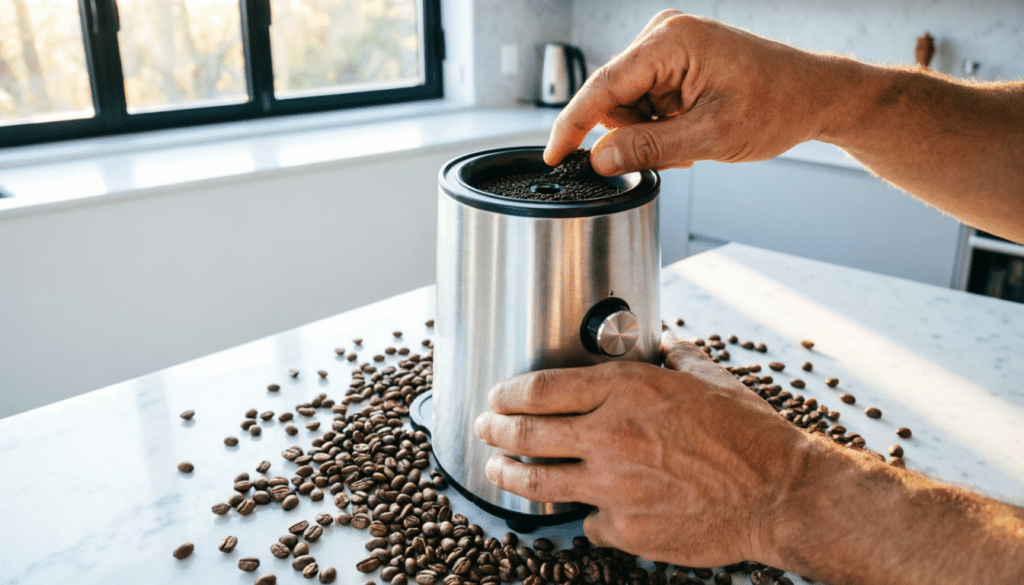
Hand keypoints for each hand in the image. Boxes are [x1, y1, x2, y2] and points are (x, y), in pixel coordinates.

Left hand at [474, 331, 809, 567]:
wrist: (780, 493)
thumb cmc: (749, 434)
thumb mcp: (709, 378)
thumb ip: (675, 356)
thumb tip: (663, 342)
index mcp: (627, 389)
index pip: (540, 388)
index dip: (508, 393)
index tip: (497, 397)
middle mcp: (611, 435)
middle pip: (525, 435)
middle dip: (494, 431)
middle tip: (484, 430)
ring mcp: (614, 486)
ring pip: (538, 482)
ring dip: (509, 476)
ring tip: (498, 471)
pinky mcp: (626, 528)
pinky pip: (586, 522)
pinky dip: (585, 514)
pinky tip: (586, 509)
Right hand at [544, 10, 832, 173]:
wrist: (814, 94)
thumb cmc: (777, 105)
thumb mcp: (710, 137)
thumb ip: (648, 148)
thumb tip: (600, 159)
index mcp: (671, 42)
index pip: (602, 88)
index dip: (571, 127)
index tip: (553, 156)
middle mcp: (663, 34)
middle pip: (612, 98)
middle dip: (632, 135)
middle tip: (677, 152)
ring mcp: (668, 45)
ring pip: (627, 104)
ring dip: (649, 133)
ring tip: (692, 140)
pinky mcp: (674, 58)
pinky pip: (645, 100)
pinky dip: (660, 124)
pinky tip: (690, 129)